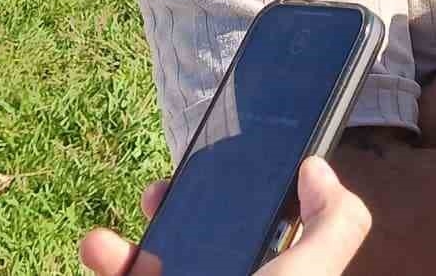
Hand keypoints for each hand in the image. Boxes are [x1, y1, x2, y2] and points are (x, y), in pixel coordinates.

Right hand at [79, 156, 370, 275]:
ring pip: (162, 267)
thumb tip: (317, 169)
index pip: (271, 236)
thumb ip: (335, 224)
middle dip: (183, 212)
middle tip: (164, 190)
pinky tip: (100, 248)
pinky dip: (112, 261)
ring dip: (132, 243)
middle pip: (211, 246)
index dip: (254, 198)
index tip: (230, 169)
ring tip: (113, 231)